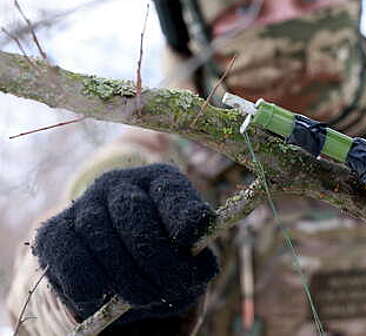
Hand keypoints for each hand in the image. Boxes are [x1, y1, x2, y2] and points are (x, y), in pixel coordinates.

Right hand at [33, 164, 217, 322]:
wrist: (120, 275)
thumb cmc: (164, 263)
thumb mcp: (188, 262)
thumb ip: (196, 262)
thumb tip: (194, 262)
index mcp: (161, 181)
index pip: (172, 191)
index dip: (182, 216)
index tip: (190, 240)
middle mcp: (121, 183)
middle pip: (133, 211)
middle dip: (153, 258)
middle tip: (166, 288)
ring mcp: (86, 202)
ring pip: (98, 233)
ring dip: (124, 275)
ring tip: (142, 298)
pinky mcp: (55, 230)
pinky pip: (68, 254)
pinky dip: (86, 280)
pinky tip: (101, 295)